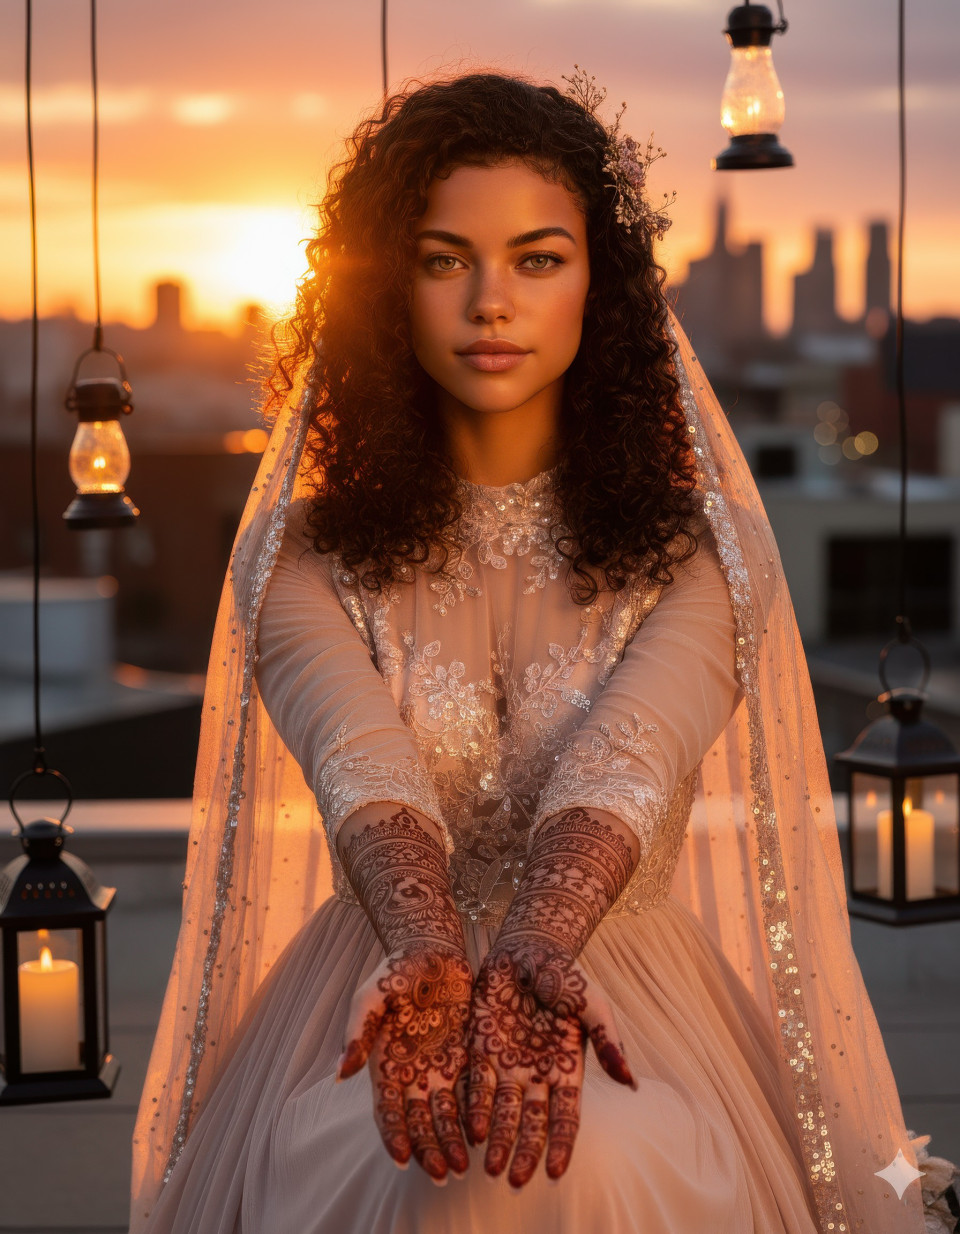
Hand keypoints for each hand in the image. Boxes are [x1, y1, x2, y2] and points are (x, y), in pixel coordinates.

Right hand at [337, 944, 472, 1181]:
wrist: (432, 949)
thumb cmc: (395, 970)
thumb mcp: (370, 996)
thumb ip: (358, 1031)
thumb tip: (341, 1072)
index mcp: (383, 1064)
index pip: (386, 1111)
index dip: (394, 1136)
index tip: (403, 1159)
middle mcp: (410, 1073)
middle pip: (418, 1122)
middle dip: (428, 1150)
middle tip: (444, 1174)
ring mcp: (437, 1067)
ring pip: (443, 1116)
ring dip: (451, 1143)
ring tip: (463, 1167)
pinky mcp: (463, 1056)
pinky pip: (468, 1093)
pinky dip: (472, 1117)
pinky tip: (483, 1135)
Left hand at [465, 940, 635, 1187]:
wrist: (530, 946)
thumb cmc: (567, 976)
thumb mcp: (593, 1006)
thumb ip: (608, 1042)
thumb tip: (631, 1082)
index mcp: (565, 1069)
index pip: (564, 1117)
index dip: (560, 1145)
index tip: (554, 1174)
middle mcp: (535, 1074)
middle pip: (531, 1123)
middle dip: (524, 1153)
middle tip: (515, 1181)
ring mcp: (507, 1063)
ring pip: (502, 1111)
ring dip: (498, 1140)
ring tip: (491, 1168)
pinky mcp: (481, 1048)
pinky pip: (476, 1083)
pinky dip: (475, 1107)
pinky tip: (472, 1130)